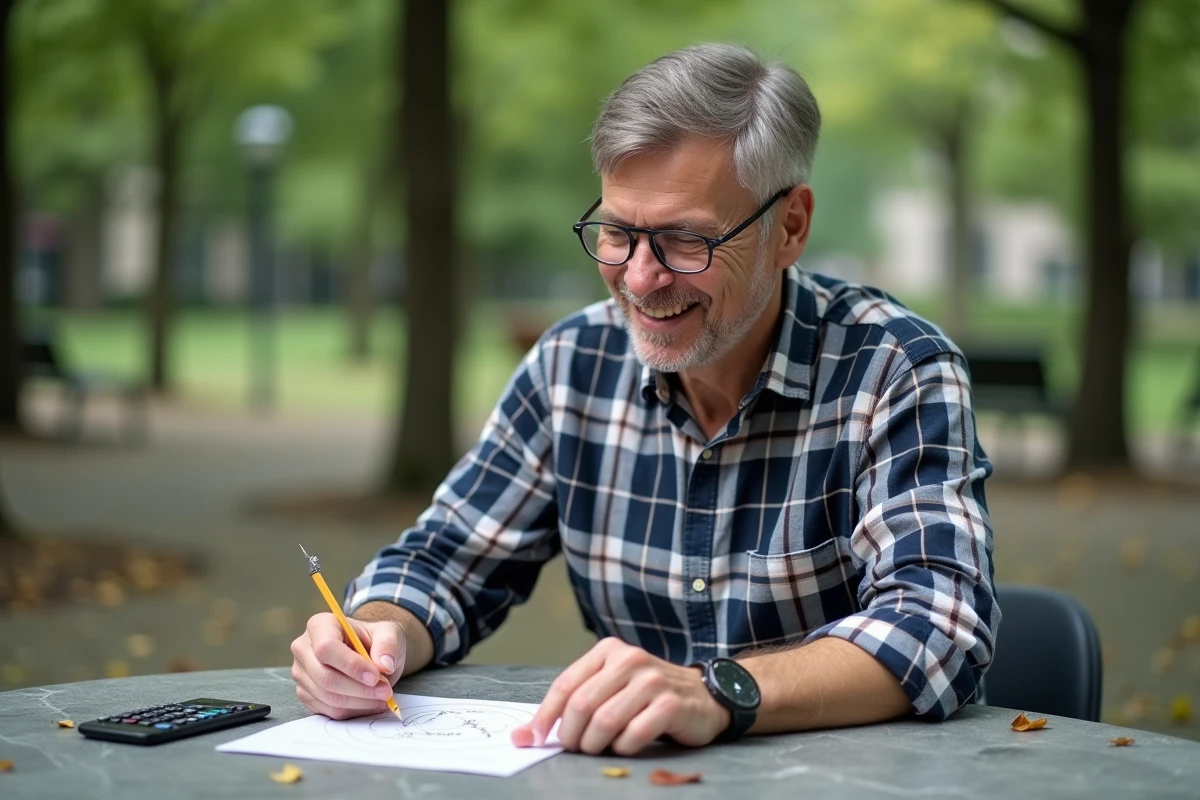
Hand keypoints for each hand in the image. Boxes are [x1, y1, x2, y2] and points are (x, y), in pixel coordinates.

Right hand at [290, 612, 404, 719]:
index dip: (351, 665)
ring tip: (382, 697)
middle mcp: (303, 648)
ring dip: (359, 702)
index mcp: (320, 625)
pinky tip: (370, 703)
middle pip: (325, 677)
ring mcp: (302, 673)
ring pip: (327, 697)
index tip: (375, 676)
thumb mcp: (389, 633)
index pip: (326, 648)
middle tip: (385, 691)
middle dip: (359, 689)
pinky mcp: (306, 694)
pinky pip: (328, 710)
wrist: (369, 653)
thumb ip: (388, 645)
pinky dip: (353, 710)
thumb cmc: (374, 640)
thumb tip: (384, 665)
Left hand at [511, 638, 729, 754]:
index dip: (544, 716)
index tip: (531, 739)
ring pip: (604, 722)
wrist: (703, 695)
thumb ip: (571, 704)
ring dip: (595, 745)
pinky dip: (622, 748)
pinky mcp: (671, 704)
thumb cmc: (647, 695)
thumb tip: (522, 735)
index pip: (565, 685)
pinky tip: (627, 746)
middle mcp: (630, 659)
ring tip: (598, 749)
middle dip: (570, 736)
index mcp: (608, 650)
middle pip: (581, 705)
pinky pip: (633, 735)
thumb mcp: (609, 687)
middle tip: (574, 748)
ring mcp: (652, 680)